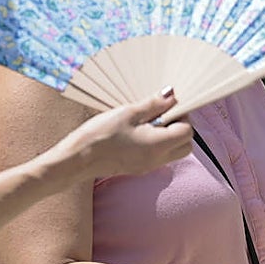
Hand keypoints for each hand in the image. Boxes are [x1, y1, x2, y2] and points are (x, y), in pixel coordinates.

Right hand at [49, 88, 192, 182]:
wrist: (76, 160)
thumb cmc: (100, 135)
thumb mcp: (128, 113)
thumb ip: (153, 105)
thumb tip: (172, 96)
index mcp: (158, 145)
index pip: (187, 132)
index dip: (181, 116)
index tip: (166, 105)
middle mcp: (157, 160)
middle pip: (185, 145)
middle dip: (179, 127)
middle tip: (160, 112)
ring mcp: (147, 166)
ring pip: (172, 151)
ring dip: (167, 135)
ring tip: (145, 121)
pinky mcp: (137, 167)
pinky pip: (157, 155)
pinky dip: (156, 143)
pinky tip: (136, 131)